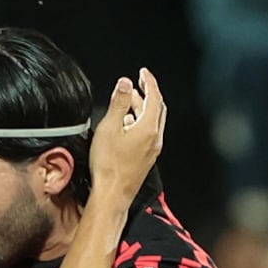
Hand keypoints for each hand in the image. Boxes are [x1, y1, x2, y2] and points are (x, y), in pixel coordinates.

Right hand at [88, 69, 166, 206]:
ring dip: (143, 108)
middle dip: (149, 93)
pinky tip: (128, 124)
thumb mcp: (109, 128)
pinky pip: (148, 133)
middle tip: (140, 84)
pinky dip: (141, 122)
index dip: (149, 81)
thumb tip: (125, 83)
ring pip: (153, 121)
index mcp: (148, 128)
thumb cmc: (109, 166)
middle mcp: (155, 138)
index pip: (154, 97)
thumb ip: (118, 103)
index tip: (143, 72)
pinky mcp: (146, 158)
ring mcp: (152, 149)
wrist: (112, 195)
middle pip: (157, 108)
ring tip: (131, 100)